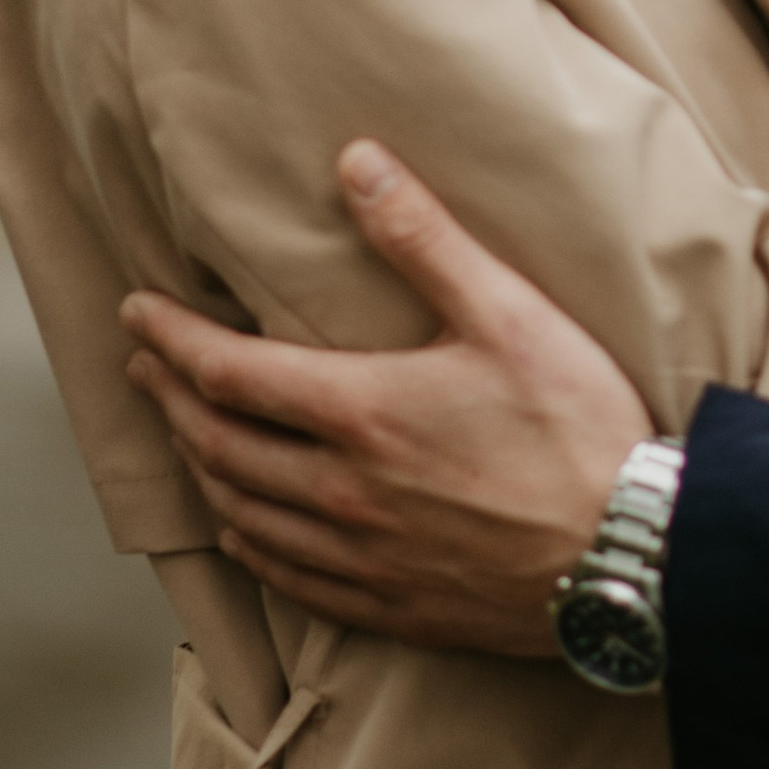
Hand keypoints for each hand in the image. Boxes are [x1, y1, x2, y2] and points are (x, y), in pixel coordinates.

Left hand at [120, 141, 651, 655]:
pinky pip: (288, 581)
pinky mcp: (392, 606)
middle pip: (218, 446)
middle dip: (169, 400)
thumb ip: (424, 238)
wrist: (634, 557)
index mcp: (362, 413)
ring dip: (199, 471)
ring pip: (243, 516)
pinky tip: (243, 533)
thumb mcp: (509, 311)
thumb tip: (355, 162)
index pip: (230, 373)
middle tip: (143, 367)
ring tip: (183, 436)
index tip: (135, 313)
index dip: (171, 340)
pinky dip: (248, 547)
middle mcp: (342, 492)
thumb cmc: (579, 427)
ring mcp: (362, 557)